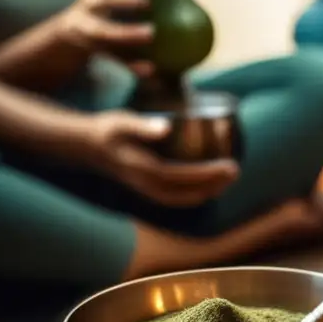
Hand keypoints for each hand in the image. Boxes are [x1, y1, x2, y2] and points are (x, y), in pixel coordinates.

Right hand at [54, 0, 155, 76]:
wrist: (70, 31)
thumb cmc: (101, 7)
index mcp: (91, 3)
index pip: (104, 0)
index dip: (125, 1)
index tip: (147, 2)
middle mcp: (87, 24)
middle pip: (104, 32)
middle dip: (127, 34)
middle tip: (152, 33)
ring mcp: (92, 43)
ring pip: (111, 53)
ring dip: (131, 61)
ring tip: (152, 68)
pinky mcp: (102, 57)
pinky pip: (117, 65)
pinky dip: (134, 69)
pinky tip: (151, 73)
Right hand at [85, 111, 238, 206]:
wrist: (87, 146)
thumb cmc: (108, 129)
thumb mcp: (122, 122)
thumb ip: (144, 126)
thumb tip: (167, 128)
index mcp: (143, 170)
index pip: (182, 176)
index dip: (208, 174)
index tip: (229, 165)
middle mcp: (146, 186)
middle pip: (187, 193)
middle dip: (213, 185)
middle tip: (235, 171)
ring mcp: (147, 190)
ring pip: (183, 199)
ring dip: (208, 191)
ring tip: (228, 178)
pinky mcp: (149, 189)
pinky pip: (177, 197)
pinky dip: (196, 193)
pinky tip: (211, 184)